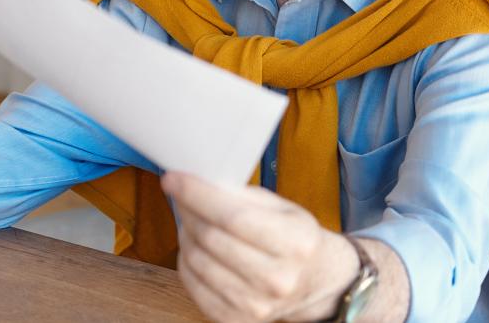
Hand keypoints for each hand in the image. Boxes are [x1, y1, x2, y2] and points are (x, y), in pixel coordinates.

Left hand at [161, 172, 358, 322]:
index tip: (173, 178)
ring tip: (193, 221)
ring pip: (197, 260)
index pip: (233, 217)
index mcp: (295, 243)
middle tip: (181, 195)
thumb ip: (242, 195)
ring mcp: (256, 305)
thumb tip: (196, 181)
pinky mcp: (235, 318)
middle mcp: (277, 279)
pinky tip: (195, 247)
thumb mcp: (282, 208)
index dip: (197, 195)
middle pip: (211, 238)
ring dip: (186, 234)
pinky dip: (186, 260)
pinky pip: (192, 284)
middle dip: (188, 211)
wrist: (315, 281)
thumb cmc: (294, 238)